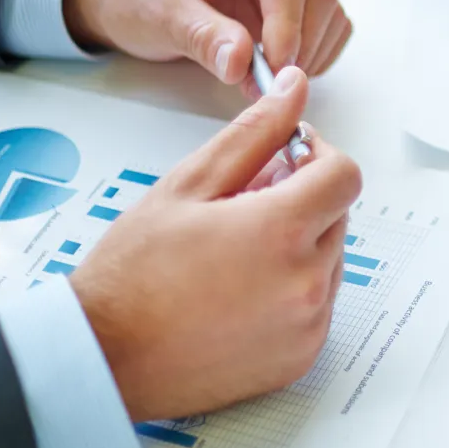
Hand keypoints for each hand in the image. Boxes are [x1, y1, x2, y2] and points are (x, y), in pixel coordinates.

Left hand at [63, 0, 350, 89]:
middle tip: (267, 83)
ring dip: (309, 52)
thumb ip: (200, 36)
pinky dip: (313, 53)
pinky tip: (275, 68)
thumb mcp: (154, 12)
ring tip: (262, 78)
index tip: (275, 66)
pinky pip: (327, 24)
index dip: (288, 21)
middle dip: (301, 43)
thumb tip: (241, 64)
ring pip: (329, 10)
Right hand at [69, 66, 362, 421]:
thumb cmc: (133, 274)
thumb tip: (294, 89)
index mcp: (282, 231)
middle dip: (301, 201)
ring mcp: (307, 326)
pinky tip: (239, 292)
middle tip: (242, 207)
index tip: (286, 160)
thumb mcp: (188, 185)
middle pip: (337, 216)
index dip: (317, 157)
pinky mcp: (300, 358)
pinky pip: (317, 307)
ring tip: (233, 254)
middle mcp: (306, 282)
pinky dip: (291, 291)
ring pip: (329, 261)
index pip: (344, 174)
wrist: (104, 358)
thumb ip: (253, 133)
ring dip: (298, 246)